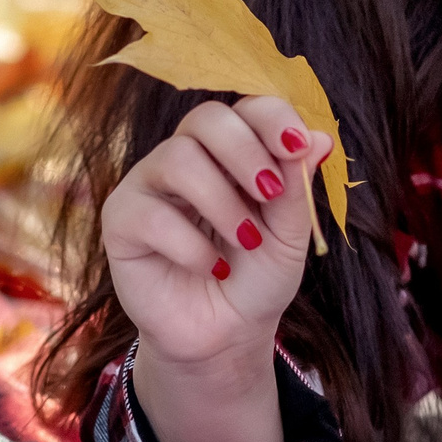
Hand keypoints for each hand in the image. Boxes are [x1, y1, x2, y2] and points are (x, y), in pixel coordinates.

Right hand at [101, 97, 331, 441]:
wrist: (226, 334)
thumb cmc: (257, 275)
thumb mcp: (290, 233)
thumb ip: (298, 185)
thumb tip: (320, 137)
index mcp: (231, 151)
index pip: (245, 107)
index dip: (271, 118)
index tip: (297, 146)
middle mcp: (186, 156)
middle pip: (206, 118)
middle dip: (245, 151)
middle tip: (270, 193)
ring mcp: (149, 184)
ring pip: (177, 159)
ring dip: (222, 203)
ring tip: (246, 241)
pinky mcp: (120, 220)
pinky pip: (151, 214)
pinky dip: (191, 244)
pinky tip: (211, 267)